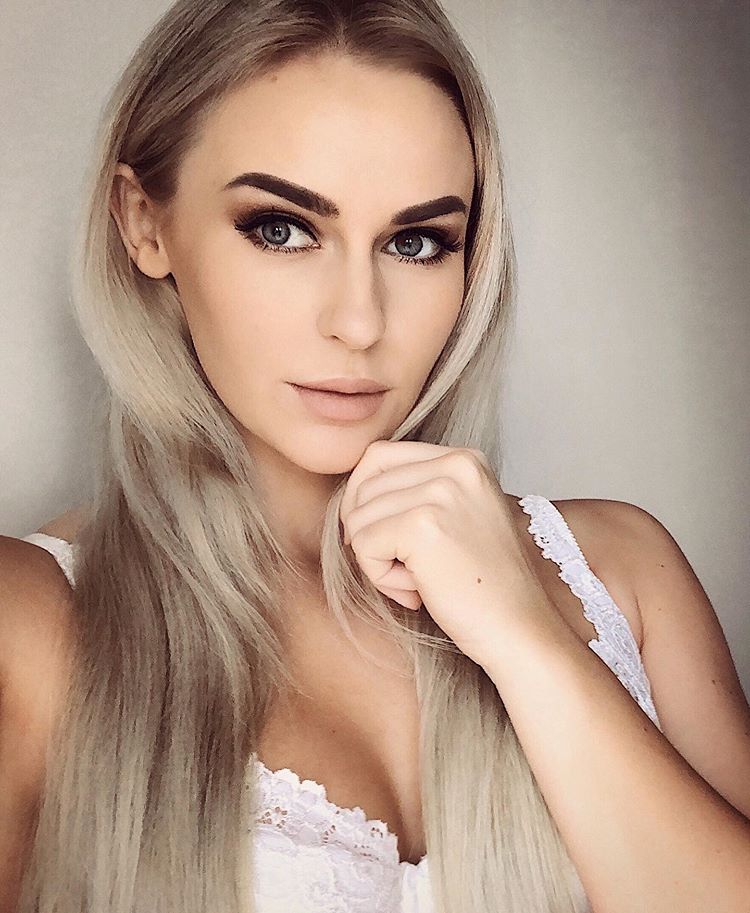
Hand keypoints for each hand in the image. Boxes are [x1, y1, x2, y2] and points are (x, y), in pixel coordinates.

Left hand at [338, 440, 565, 669]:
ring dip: (376, 559)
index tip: (383, 538)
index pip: (379, 457)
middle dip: (370, 533)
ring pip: (358, 517)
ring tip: (417, 582)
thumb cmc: (483, 584)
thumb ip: (417, 492)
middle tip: (406, 570)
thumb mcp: (458, 517)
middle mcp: (455, 465)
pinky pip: (364, 545)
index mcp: (465, 459)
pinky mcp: (422, 526)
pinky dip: (379, 576)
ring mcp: (440, 493)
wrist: (518, 628)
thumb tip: (353, 493)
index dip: (365, 499)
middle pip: (364, 486)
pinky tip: (416, 592)